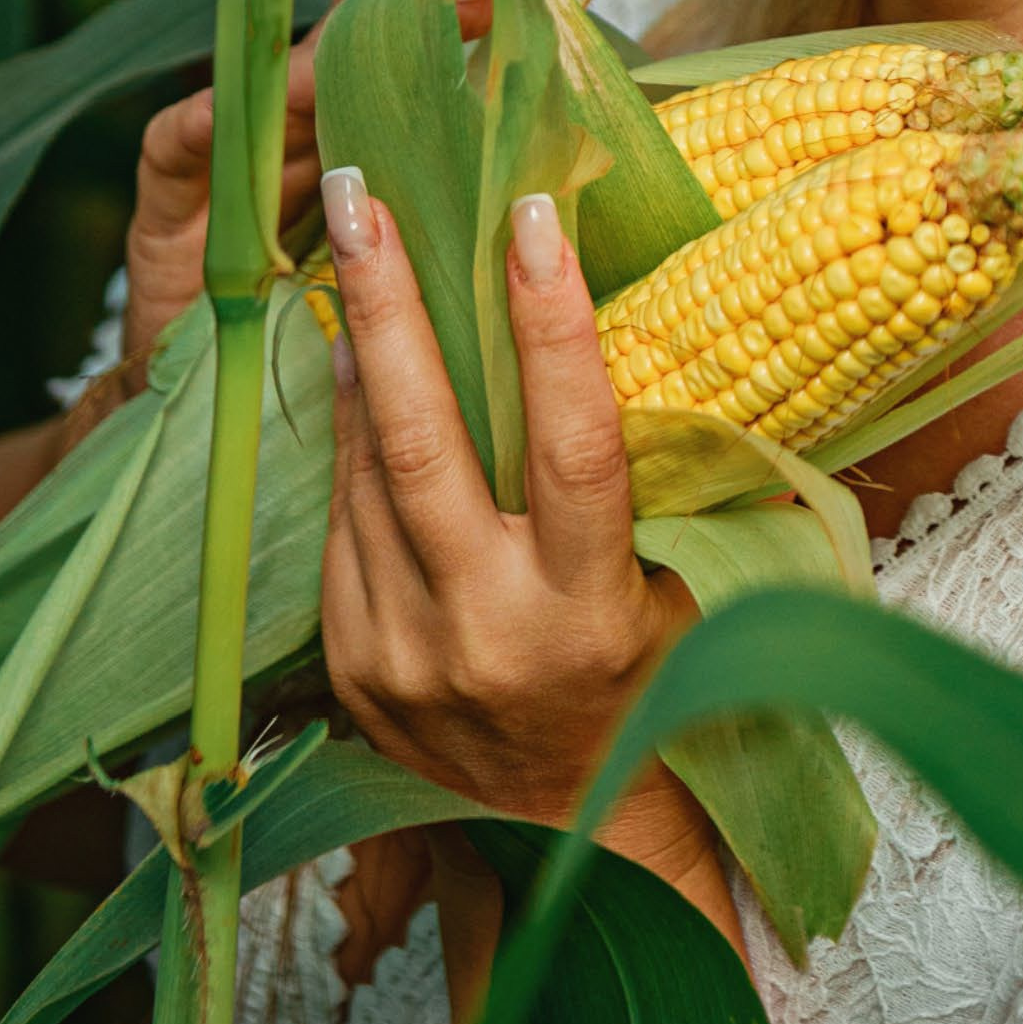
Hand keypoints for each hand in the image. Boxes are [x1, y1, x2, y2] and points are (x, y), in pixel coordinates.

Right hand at [87, 0, 497, 420]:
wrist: (231, 408)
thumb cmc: (345, 333)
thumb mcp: (432, 262)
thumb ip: (481, 204)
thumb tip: (587, 167)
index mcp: (376, 125)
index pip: (418, 21)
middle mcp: (307, 120)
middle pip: (352, 17)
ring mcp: (238, 156)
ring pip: (277, 76)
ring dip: (326, 48)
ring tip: (374, 22)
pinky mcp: (174, 210)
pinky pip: (181, 152)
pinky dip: (201, 128)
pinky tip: (224, 113)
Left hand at [319, 169, 707, 873]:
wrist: (566, 831)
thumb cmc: (648, 677)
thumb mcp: (680, 589)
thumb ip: (654, 483)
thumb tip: (648, 324)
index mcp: (587, 614)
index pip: (571, 444)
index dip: (552, 325)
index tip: (532, 213)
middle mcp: (486, 634)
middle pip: (421, 443)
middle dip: (388, 304)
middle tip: (361, 191)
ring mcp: (402, 655)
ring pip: (366, 473)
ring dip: (362, 354)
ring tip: (357, 250)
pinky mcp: (349, 668)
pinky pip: (342, 525)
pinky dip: (349, 438)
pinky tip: (358, 368)